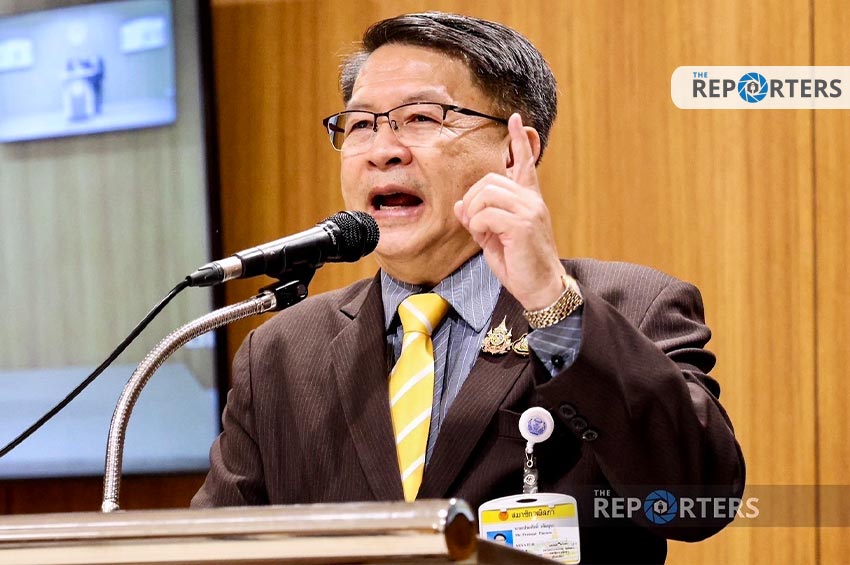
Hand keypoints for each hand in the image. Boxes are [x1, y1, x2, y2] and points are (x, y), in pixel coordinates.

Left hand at [454, 113, 568, 310]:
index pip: (525, 163)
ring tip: (481, 232)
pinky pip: (487, 214)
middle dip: (473, 200)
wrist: (541, 288)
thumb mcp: (493, 239)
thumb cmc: (519, 265)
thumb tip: (460, 205)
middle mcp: (532, 201)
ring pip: (487, 194)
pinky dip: (479, 226)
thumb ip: (480, 219)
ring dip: (475, 213)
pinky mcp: (523, 225)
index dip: (519, 141)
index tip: (515, 119)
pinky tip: (486, 238)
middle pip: (490, 181)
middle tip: (474, 223)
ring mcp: (529, 210)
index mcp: (529, 200)